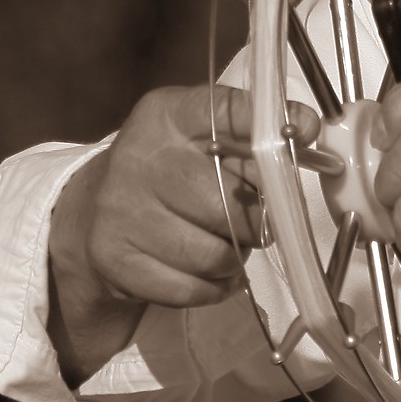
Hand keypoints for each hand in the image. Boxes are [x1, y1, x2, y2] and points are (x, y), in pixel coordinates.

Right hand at [48, 85, 316, 381]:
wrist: (91, 215)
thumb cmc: (170, 172)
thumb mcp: (203, 135)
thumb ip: (253, 130)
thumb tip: (309, 130)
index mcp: (166, 115)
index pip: (227, 112)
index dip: (270, 130)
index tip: (304, 134)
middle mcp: (140, 158)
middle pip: (229, 203)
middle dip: (255, 220)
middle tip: (252, 221)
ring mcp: (122, 211)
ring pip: (215, 254)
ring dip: (234, 258)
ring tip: (225, 244)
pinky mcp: (116, 260)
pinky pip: (193, 289)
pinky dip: (213, 287)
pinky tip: (206, 269)